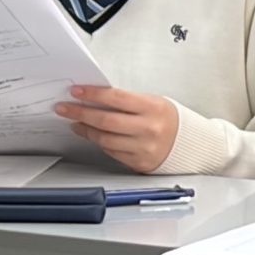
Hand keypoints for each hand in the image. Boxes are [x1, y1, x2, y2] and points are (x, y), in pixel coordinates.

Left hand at [53, 84, 181, 172]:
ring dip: (86, 129)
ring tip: (75, 121)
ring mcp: (144, 148)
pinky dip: (99, 142)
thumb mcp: (152, 102)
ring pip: (105, 139)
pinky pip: (112, 152)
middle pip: (106, 120)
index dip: (92, 94)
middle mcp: (149, 129)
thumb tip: (94, 97)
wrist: (189, 144)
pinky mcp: (139, 162)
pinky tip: (91, 134)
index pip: (116, 98)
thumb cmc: (167, 119)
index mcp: (153, 108)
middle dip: (80, 112)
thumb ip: (125, 101)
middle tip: (64, 108)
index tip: (76, 91)